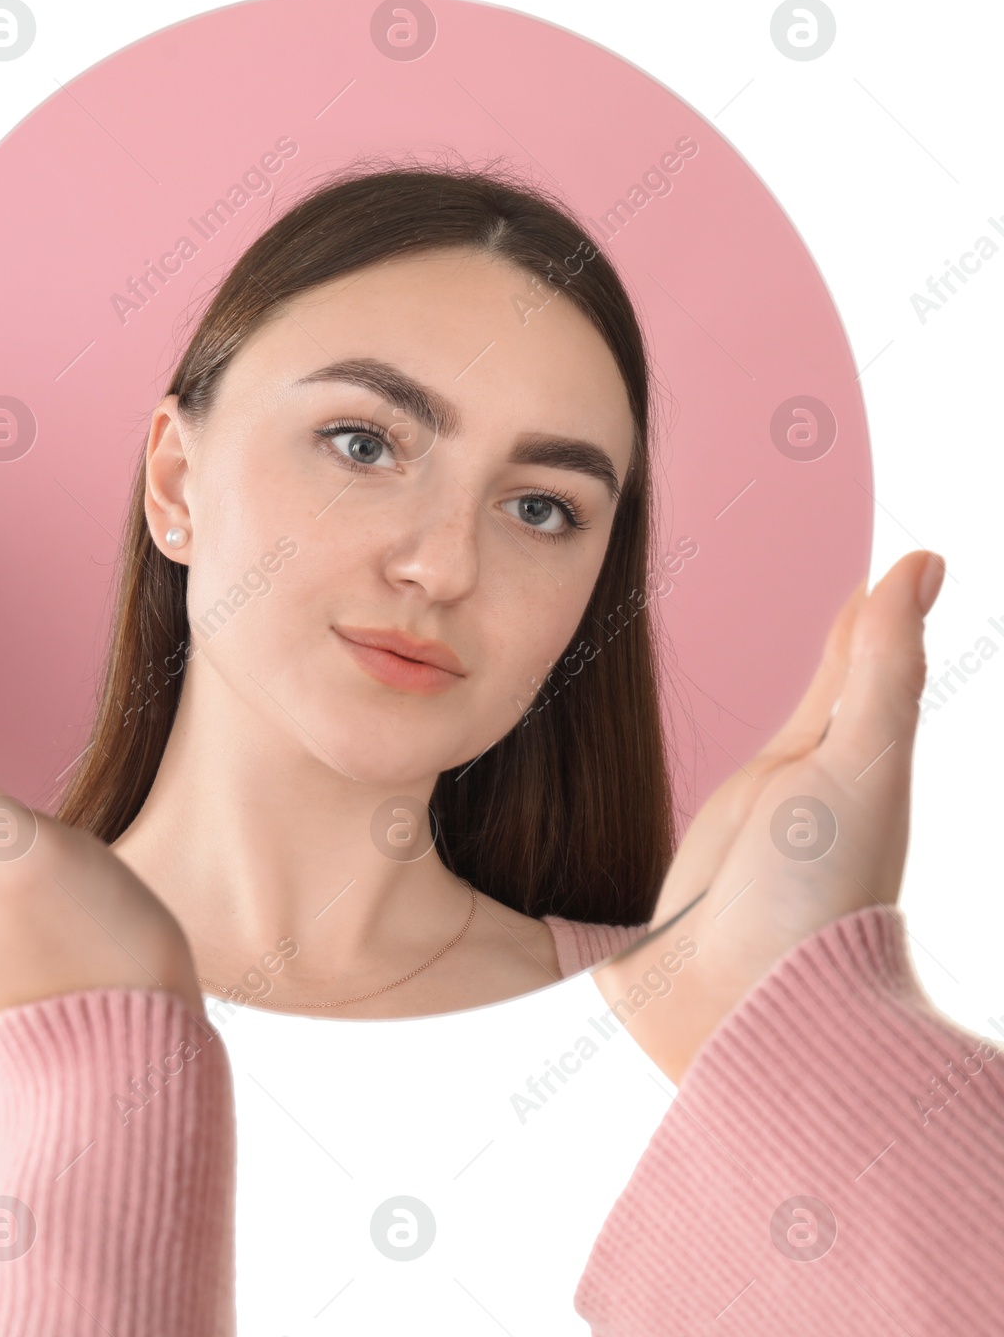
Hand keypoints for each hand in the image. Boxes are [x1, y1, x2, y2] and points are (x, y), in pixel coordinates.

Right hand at [594, 549, 945, 1083]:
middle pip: (802, 706)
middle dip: (812, 654)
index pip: (855, 668)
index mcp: (842, 761)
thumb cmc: (814, 892)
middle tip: (805, 588)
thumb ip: (876, 669)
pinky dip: (667, 768)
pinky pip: (674, 798)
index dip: (863, 613)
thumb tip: (922, 563)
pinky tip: (650, 759)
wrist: (738, 1012)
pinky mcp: (674, 869)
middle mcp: (794, 793)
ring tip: (729, 662)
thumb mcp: (858, 763)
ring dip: (739, 705)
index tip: (872, 560)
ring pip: (739, 748)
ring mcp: (734, 834)